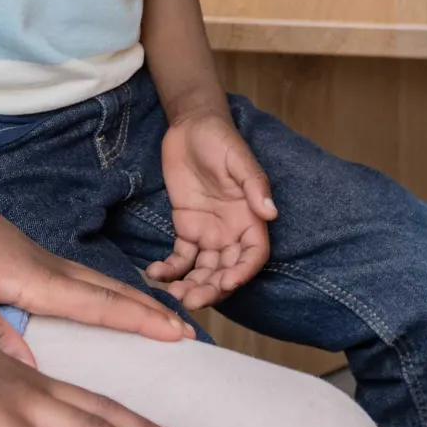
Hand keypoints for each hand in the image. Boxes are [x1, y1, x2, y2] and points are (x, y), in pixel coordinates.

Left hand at [0, 146, 194, 366]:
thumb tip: (32, 372)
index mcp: (33, 276)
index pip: (98, 303)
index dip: (140, 320)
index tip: (180, 333)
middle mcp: (44, 266)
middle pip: (109, 291)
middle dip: (150, 311)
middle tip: (191, 332)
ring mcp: (37, 260)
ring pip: (97, 284)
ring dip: (133, 301)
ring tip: (163, 320)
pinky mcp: (24, 260)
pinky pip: (79, 282)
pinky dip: (106, 295)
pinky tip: (106, 305)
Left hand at [145, 110, 275, 311]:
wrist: (190, 127)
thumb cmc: (220, 140)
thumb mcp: (239, 159)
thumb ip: (255, 186)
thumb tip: (270, 213)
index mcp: (250, 218)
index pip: (252, 255)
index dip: (243, 272)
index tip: (227, 283)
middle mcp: (231, 232)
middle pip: (226, 269)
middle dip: (212, 288)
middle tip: (192, 300)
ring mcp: (208, 233)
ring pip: (204, 270)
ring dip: (192, 285)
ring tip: (174, 295)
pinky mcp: (186, 229)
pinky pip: (180, 257)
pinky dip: (170, 269)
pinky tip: (155, 274)